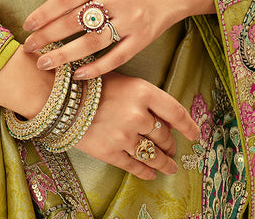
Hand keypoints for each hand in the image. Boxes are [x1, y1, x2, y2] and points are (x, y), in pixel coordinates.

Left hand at [23, 0, 213, 78]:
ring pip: (93, 41)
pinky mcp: (143, 39)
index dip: (45, 12)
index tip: (27, 25)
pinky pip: (116, 57)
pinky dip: (95, 68)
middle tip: (29, 47)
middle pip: (76, 20)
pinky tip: (77, 74)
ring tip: (46, 63)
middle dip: (49, 35)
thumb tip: (47, 15)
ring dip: (66, 54)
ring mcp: (132, 19)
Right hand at [73, 72, 199, 180]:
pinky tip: (150, 173)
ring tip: (169, 167)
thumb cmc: (91, 83)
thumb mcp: (123, 81)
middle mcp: (137, 114)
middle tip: (172, 148)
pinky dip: (146, 171)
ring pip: (153, 154)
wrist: (59, 97)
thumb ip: (146, 98)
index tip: (196, 134)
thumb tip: (167, 119)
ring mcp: (125, 135)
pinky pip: (135, 166)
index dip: (189, 126)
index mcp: (143, 91)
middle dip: (170, 144)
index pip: (176, 112)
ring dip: (164, 162)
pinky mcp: (111, 152)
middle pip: (165, 135)